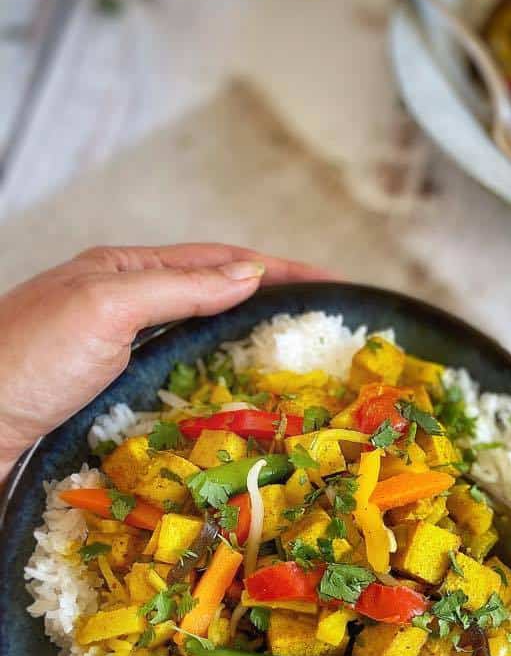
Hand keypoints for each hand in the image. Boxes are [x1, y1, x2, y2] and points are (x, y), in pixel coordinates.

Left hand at [0, 243, 324, 482]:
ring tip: (297, 356)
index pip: (220, 260)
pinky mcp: (112, 393)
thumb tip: (250, 272)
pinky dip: (219, 378)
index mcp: (125, 269)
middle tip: (328, 322)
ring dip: (250, 340)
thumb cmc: (26, 359)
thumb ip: (179, 287)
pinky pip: (181, 375)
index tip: (334, 283)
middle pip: (216, 294)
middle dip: (274, 300)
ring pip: (201, 336)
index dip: (281, 268)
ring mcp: (119, 349)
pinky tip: (236, 395)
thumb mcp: (107, 306)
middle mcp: (125, 305)